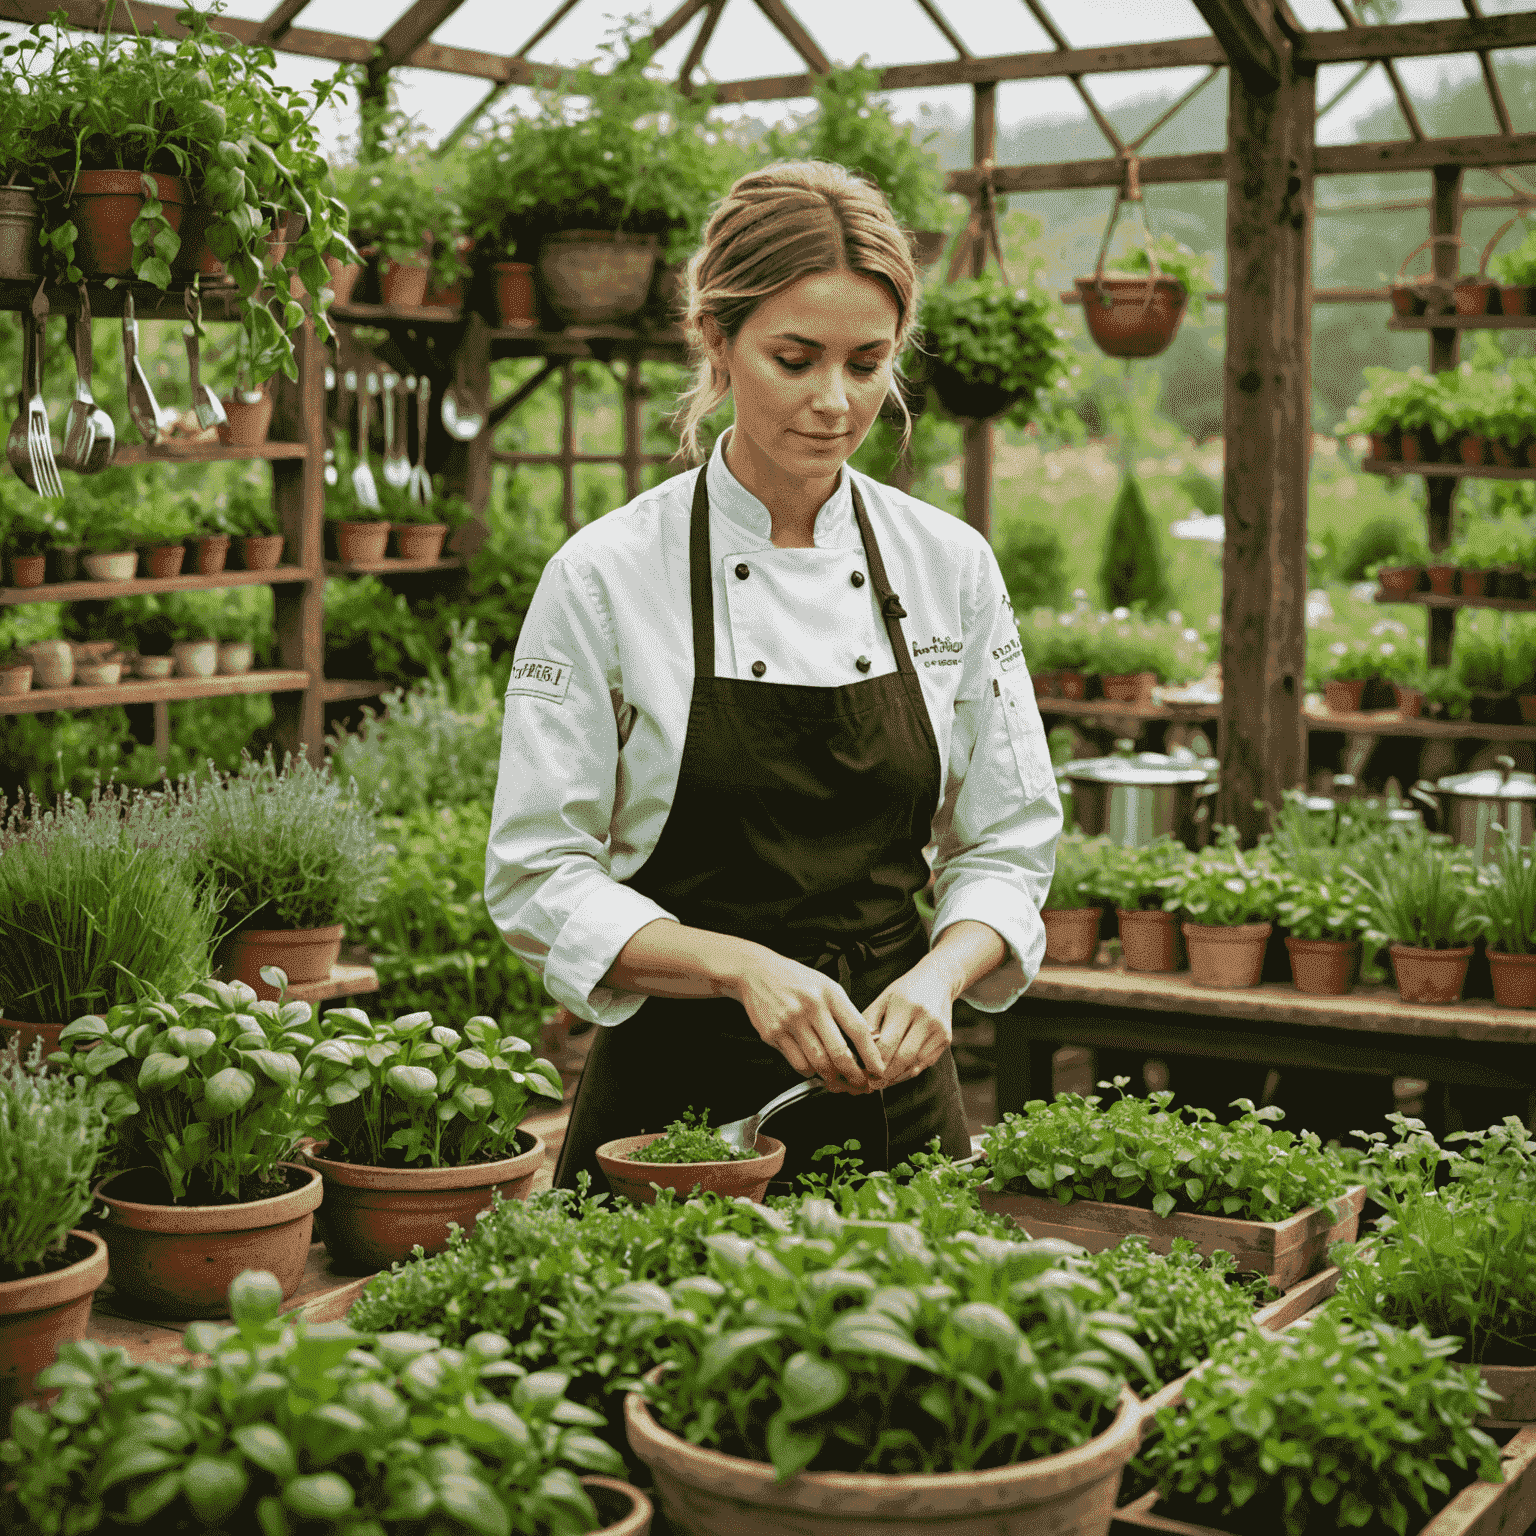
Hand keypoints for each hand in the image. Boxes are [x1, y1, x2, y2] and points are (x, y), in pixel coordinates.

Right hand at [730, 949, 885, 1093]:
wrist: (757, 971)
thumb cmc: (796, 980)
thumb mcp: (826, 986)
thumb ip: (843, 1011)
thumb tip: (864, 1043)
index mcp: (830, 993)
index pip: (857, 1028)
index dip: (871, 1054)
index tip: (877, 1069)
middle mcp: (811, 1007)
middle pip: (838, 1051)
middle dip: (853, 1074)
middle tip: (861, 1084)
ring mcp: (790, 1021)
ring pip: (817, 1062)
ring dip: (831, 1078)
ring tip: (838, 1081)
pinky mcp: (773, 1033)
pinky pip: (797, 1063)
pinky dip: (809, 1072)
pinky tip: (813, 1069)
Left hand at [864, 962, 954, 1087]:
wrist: (937, 979)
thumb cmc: (904, 991)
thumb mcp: (882, 999)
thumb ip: (868, 1022)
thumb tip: (859, 1051)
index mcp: (905, 1005)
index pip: (886, 1044)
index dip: (874, 1062)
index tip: (863, 1070)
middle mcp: (925, 1017)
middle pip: (902, 1058)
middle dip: (886, 1074)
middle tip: (872, 1081)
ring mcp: (939, 1029)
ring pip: (915, 1063)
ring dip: (898, 1074)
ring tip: (883, 1078)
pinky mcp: (947, 1038)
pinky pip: (926, 1063)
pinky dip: (911, 1069)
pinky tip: (900, 1070)